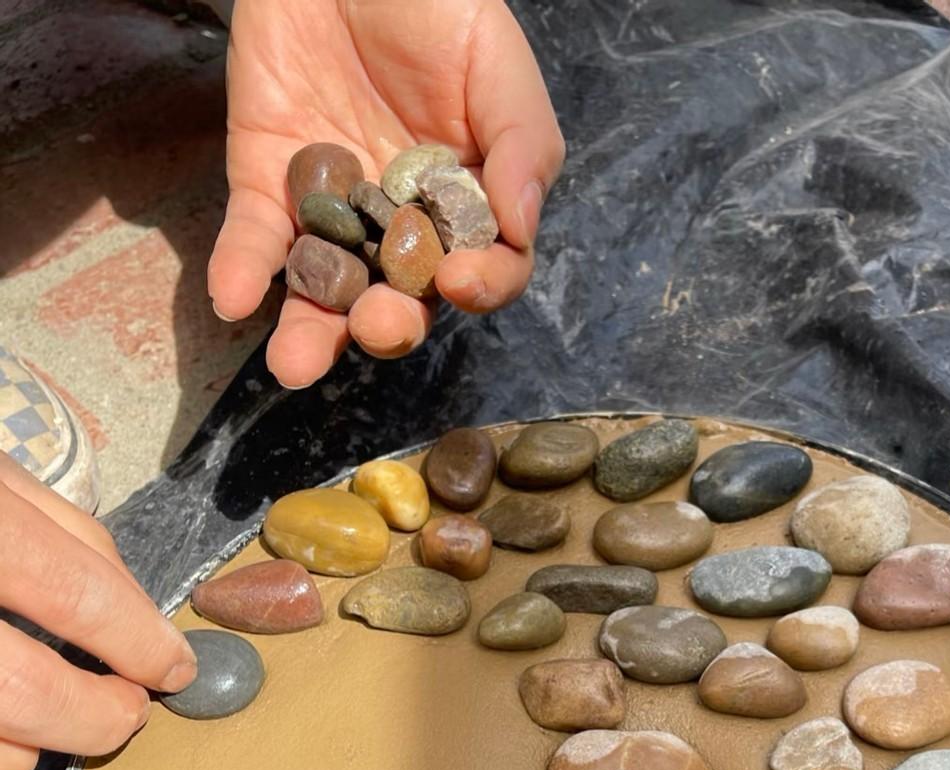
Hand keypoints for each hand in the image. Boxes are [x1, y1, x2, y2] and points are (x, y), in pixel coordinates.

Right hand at [0, 455, 196, 769]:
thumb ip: (68, 532)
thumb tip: (138, 610)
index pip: (74, 589)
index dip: (137, 640)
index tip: (174, 668)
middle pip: (23, 690)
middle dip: (97, 716)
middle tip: (128, 715)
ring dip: (28, 751)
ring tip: (52, 724)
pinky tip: (2, 735)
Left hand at [207, 0, 564, 388]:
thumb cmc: (438, 7)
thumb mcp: (498, 69)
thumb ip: (521, 147)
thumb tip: (521, 229)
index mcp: (467, 206)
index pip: (484, 269)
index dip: (480, 286)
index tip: (462, 278)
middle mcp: (401, 224)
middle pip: (402, 297)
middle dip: (390, 323)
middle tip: (381, 322)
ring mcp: (335, 213)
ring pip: (326, 289)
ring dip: (311, 333)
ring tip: (295, 363)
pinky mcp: (269, 186)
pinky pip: (257, 238)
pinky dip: (243, 268)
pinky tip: (236, 296)